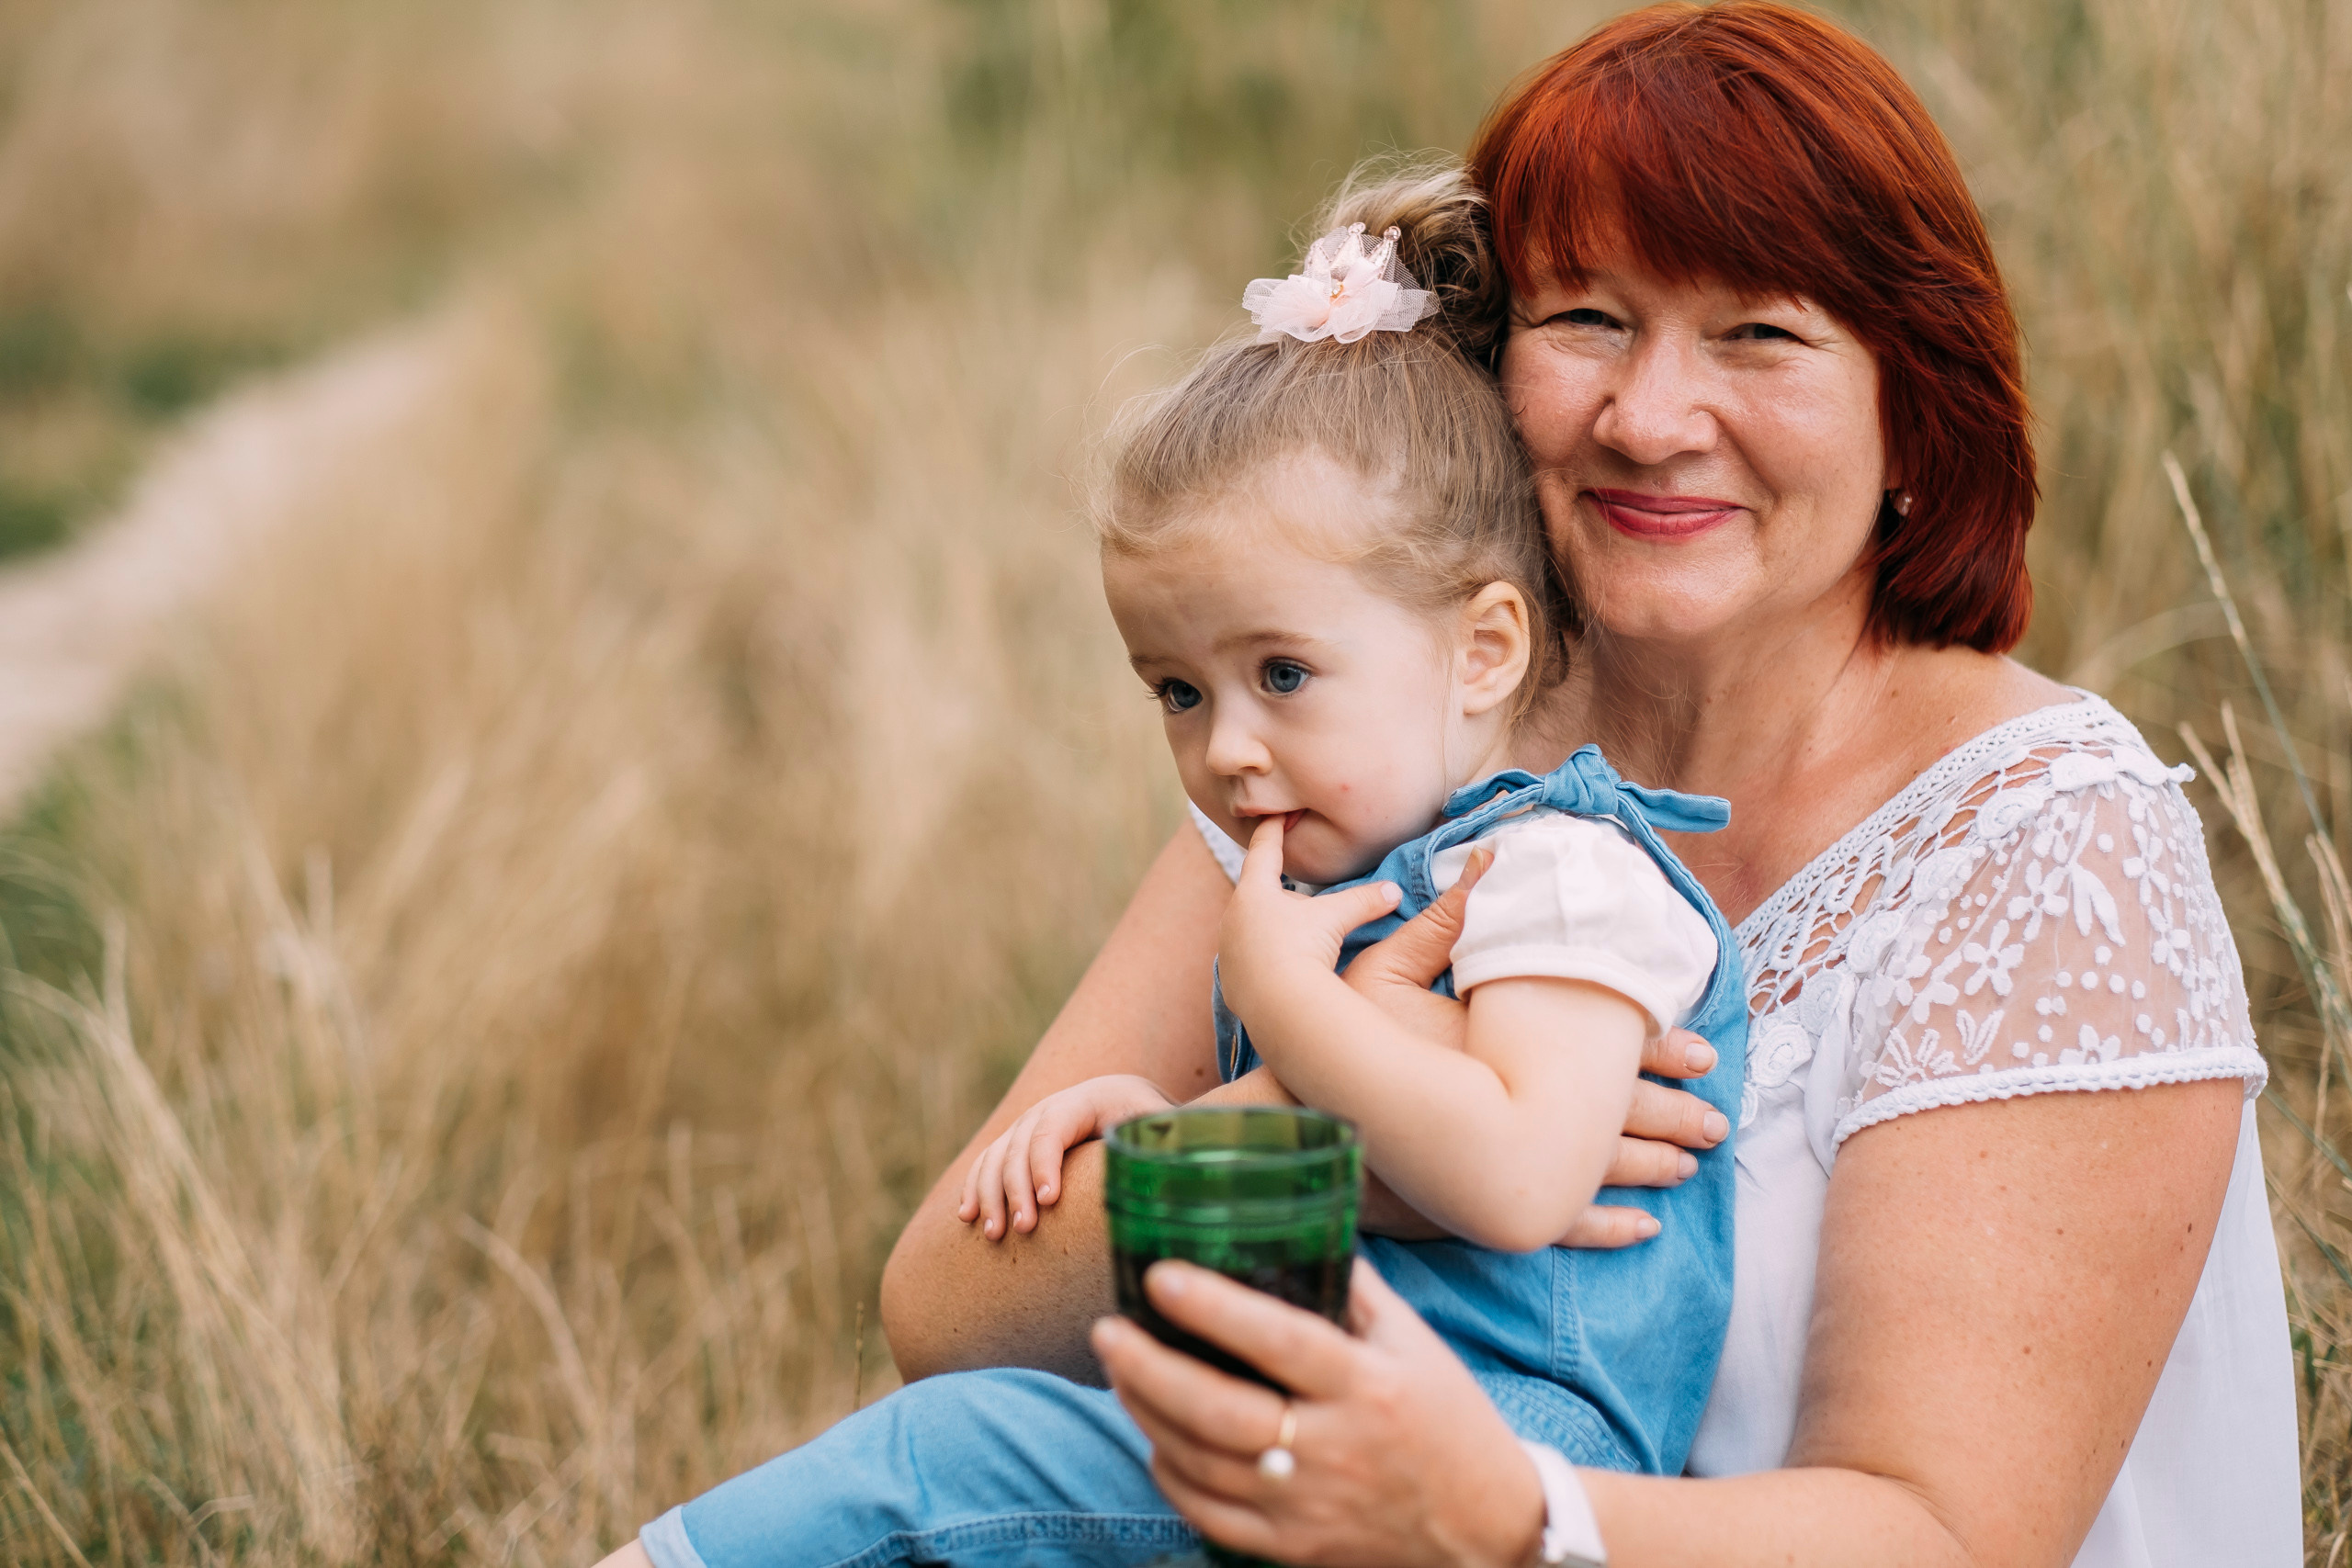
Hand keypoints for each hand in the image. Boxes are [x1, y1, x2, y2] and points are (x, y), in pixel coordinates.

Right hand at [956, 1074, 1172, 1239]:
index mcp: (1086, 1098)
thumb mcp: (1164, 1125)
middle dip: (1017, 1189)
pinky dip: (974, 1188)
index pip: (1053, 1129)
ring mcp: (1028, 1125)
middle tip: (1024, 1230)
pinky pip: (986, 1163)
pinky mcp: (1017, 1144)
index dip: (1046, 1164)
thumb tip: (1178, 1171)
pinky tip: (968, 1217)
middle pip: (1020, 1146)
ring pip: (996, 1156)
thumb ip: (1166, 1140)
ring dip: (990, 1195)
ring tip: (996, 1234)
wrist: (1132, 1106)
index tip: (1050, 1202)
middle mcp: (1050, 1107)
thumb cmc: (1155, 1124)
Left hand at [1093, 1258, 1544, 1567]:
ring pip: (1202, 1463)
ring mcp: (1309, 1506)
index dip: (1215, 1308)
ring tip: (1119, 1370)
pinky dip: (1171, 1476)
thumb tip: (1298, 1221)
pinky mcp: (1295, 1549)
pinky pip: (1211, 1516)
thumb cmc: (1450, 1419)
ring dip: (1147, 1414)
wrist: (1490, 1529)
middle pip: (1219, 1411)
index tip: (1160, 1276)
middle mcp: (1334, 1448)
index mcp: (1367, 1386)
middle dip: (1149, 1367)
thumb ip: (1355, 1287)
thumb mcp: (1415, 1343)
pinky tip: (1153, 1440)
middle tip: (1106, 1329)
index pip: (1281, 1340)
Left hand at [1216, 815, 1401, 1039]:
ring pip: (1250, 927)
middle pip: (1256, 891)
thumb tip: (1394, 891)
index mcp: (1254, 891)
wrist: (1277, 1006)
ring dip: (1270, 925)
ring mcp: (1228, 951)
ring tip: (1293, 931)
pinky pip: (1248, 960)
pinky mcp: (1230, 980)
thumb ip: (1364, 900)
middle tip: (1292, 881)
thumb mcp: (1336, 918)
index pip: (1263, 848)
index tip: (1277, 814)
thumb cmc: (1302, 950)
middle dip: (1275, 886)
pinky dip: (1265, 957)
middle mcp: (1233, 916)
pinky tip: (1281, 966)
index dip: (1273, 828)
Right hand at [1339, 851, 1730, 1247]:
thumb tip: (1489, 860)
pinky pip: (1563, 1225)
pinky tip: (1644, 1228)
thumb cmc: (1342, 1040)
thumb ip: (1445, 922)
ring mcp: (1501, 1172)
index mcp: (1504, 1056)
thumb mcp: (1383, 969)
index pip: (1602, 1057)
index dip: (1658, 1053)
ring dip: (1652, 1167)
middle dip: (1674, 1118)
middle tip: (1721, 1121)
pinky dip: (1607, 1229)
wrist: (1296, 1119)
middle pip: (1614, 1120)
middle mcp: (1515, 1118)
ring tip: (1693, 1164)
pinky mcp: (1484, 1213)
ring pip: (1598, 1175)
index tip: (1704, 1053)